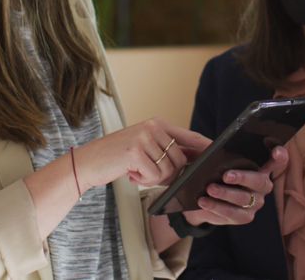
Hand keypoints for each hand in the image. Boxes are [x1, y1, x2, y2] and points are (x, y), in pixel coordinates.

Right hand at [76, 118, 211, 188]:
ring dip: (154, 178)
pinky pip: (154, 175)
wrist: (88, 162)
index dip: (204, 146)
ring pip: (168, 169)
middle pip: (180, 159)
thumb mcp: (143, 148)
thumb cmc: (116, 158)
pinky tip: (130, 174)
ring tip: (136, 172)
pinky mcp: (135, 151)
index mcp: (156, 123)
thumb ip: (166, 151)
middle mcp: (152, 126)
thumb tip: (191, 163)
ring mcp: (144, 137)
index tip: (217, 152)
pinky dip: (143, 181)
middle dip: (169, 174)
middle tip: (147, 174)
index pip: (188, 135)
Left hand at [183, 146, 288, 225]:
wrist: (207, 202)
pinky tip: (204, 201)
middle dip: (243, 177)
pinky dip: (216, 207)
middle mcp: (263, 187)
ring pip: (244, 199)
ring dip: (225, 193)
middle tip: (226, 175)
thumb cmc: (218, 177)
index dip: (280, 157)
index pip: (277, 162)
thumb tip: (218, 155)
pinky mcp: (244, 217)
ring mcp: (255, 203)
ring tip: (210, 189)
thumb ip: (226, 159)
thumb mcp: (222, 166)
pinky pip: (232, 213)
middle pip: (259, 181)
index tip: (277, 151)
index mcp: (261, 170)